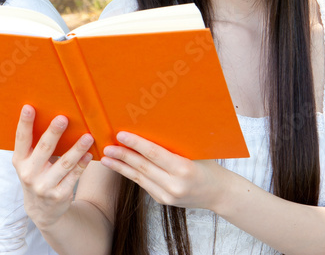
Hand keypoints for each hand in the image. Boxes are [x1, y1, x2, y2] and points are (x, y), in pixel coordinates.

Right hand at [12, 106, 93, 231]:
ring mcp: (44, 186)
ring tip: (87, 137)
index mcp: (19, 161)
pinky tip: (89, 155)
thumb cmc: (36, 176)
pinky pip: (74, 176)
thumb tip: (51, 118)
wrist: (42, 210)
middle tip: (63, 118)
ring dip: (77, 149)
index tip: (29, 107)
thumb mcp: (28, 164)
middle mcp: (29, 173)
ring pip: (64, 163)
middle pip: (44, 149)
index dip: (24, 123)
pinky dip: (82, 164)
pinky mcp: (59, 195)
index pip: (21, 139)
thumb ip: (34, 146)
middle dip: (54, 133)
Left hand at [100, 132, 228, 210]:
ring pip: (139, 178)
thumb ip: (174, 144)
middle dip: (123, 155)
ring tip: (106, 158)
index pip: (154, 154)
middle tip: (107, 146)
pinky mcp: (163, 201)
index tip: (121, 135)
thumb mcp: (195, 152)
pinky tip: (120, 166)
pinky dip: (131, 175)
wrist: (219, 193)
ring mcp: (168, 196)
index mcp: (184, 168)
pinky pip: (143, 184)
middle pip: (143, 167)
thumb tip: (150, 124)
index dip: (136, 144)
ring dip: (120, 167)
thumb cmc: (207, 166)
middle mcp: (174, 184)